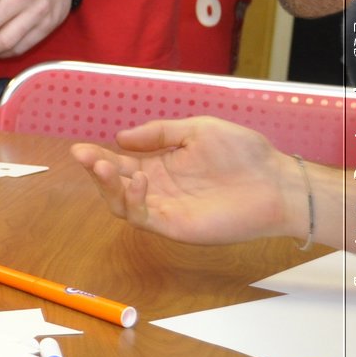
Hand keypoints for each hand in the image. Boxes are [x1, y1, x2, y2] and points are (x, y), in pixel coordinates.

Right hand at [69, 117, 308, 244]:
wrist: (276, 182)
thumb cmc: (244, 154)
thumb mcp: (196, 130)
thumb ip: (159, 134)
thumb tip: (120, 138)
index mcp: (160, 167)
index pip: (120, 163)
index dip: (98, 156)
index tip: (79, 149)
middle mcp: (157, 190)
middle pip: (113, 184)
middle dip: (96, 170)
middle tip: (84, 156)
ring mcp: (165, 210)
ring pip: (121, 205)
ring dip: (107, 186)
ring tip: (105, 166)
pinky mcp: (175, 227)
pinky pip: (143, 218)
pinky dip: (132, 202)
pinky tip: (137, 181)